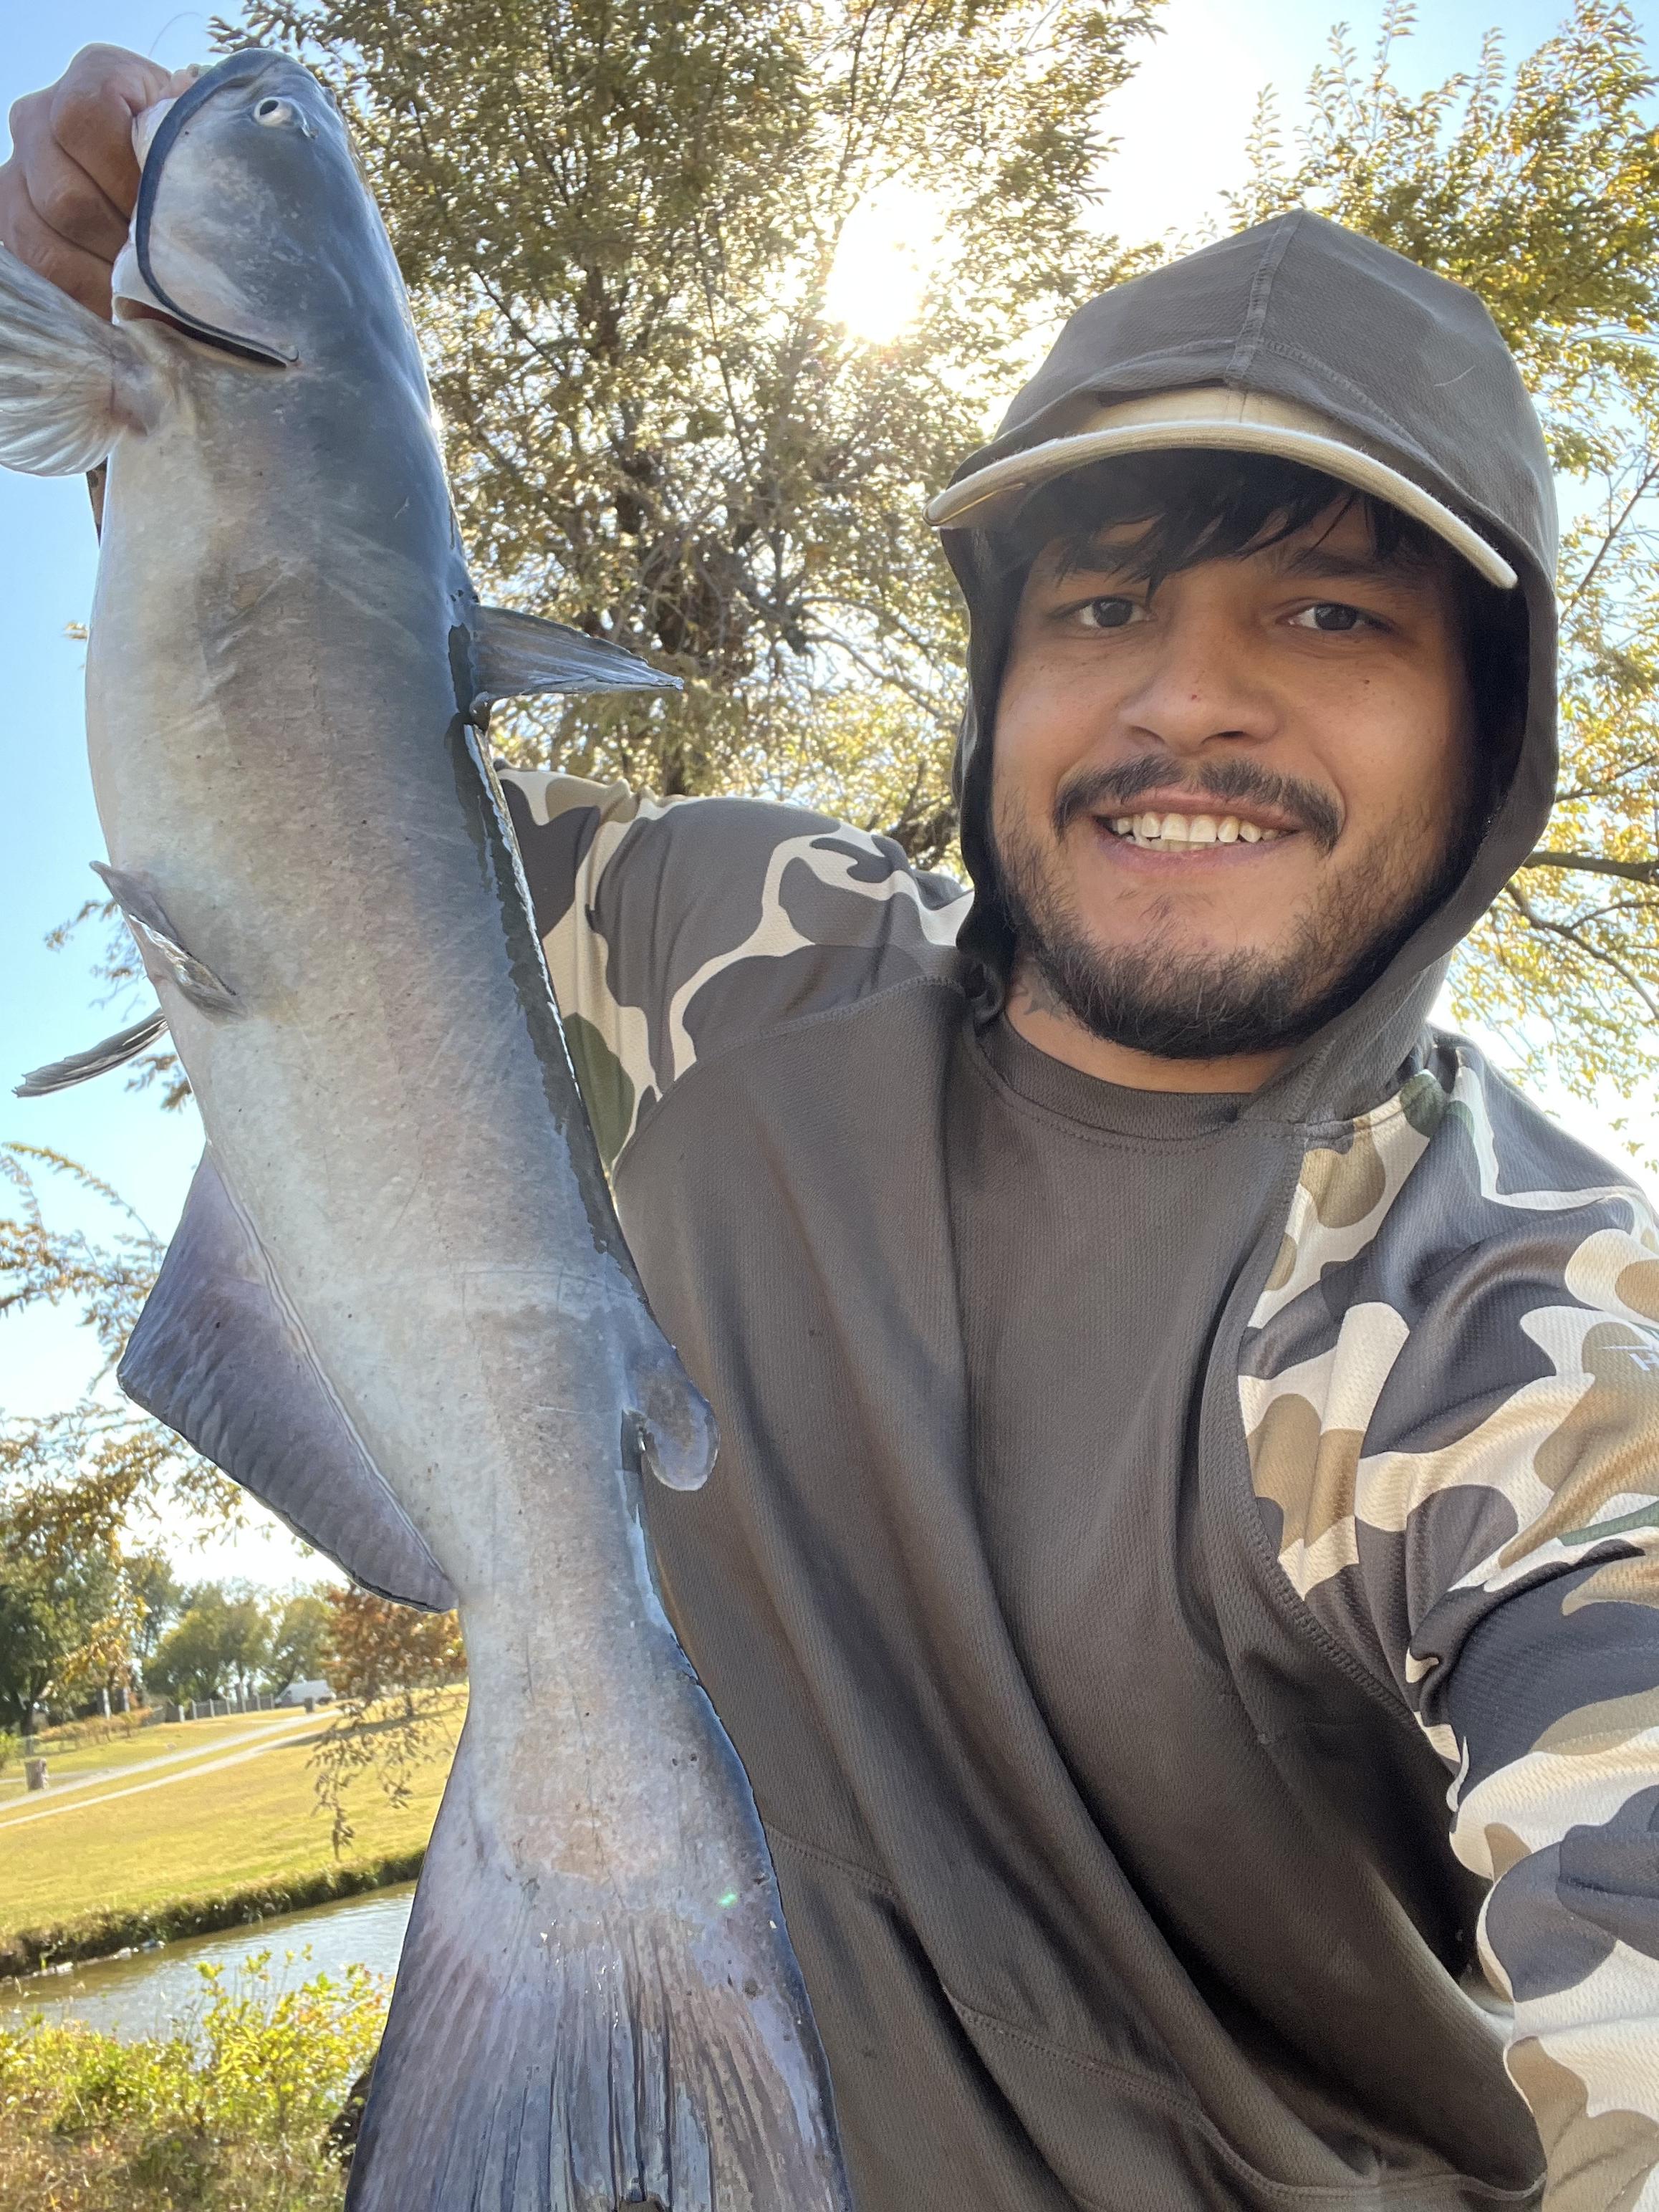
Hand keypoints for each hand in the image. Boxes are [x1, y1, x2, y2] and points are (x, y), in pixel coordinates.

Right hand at [0, 46, 196, 317]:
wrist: (169, 176)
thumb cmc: (193, 159)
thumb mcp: (202, 138)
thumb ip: (196, 139)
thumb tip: (194, 146)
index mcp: (94, 78)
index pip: (83, 120)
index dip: (126, 181)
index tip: (165, 219)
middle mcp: (39, 116)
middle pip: (64, 197)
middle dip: (121, 246)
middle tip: (164, 274)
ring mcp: (18, 171)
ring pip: (41, 240)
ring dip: (100, 278)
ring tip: (145, 294)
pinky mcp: (11, 221)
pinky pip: (34, 269)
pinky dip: (82, 295)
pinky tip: (119, 304)